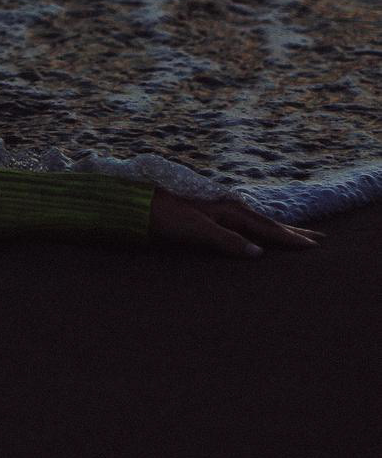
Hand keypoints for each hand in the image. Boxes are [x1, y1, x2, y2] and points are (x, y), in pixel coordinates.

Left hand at [148, 184, 323, 256]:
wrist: (138, 204)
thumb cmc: (165, 217)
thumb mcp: (197, 230)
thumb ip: (227, 240)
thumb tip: (258, 253)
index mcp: (230, 210)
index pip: (267, 227)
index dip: (290, 238)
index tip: (314, 246)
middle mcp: (228, 207)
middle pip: (267, 222)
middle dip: (292, 230)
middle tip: (319, 238)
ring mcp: (218, 210)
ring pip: (256, 222)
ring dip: (277, 229)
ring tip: (295, 234)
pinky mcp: (208, 216)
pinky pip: (243, 223)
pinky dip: (258, 228)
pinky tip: (257, 233)